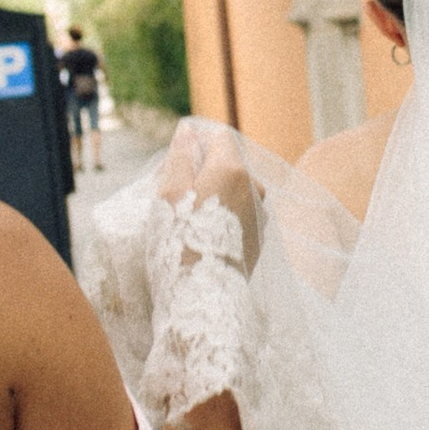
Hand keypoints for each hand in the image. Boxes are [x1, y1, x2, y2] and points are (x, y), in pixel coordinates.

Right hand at [159, 119, 260, 268]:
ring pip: (234, 190)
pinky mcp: (260, 237)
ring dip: (213, 194)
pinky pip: (239, 214)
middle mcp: (255, 187)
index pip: (219, 137)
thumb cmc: (180, 243)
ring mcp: (260, 213)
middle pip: (227, 163)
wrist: (204, 298)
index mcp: (233, 169)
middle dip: (202, 170)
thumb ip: (180, 157)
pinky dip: (223, 216)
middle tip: (174, 195)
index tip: (175, 163)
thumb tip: (188, 131)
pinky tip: (203, 236)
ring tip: (187, 219)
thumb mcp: (168, 194)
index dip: (196, 143)